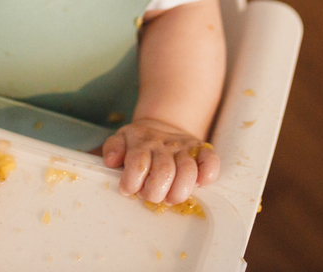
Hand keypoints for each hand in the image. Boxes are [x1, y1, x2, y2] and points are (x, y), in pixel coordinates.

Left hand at [101, 118, 219, 203]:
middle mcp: (164, 145)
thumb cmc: (140, 141)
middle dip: (154, 192)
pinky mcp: (202, 151)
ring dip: (178, 191)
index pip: (137, 162)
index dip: (131, 181)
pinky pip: (211, 162)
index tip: (128, 189)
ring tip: (169, 197)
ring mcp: (185, 149)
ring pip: (188, 171)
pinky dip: (208, 175)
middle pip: (163, 171)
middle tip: (149, 195)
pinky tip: (199, 183)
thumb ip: (113, 148)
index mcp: (142, 143)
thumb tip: (111, 160)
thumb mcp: (121, 139)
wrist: (164, 124)